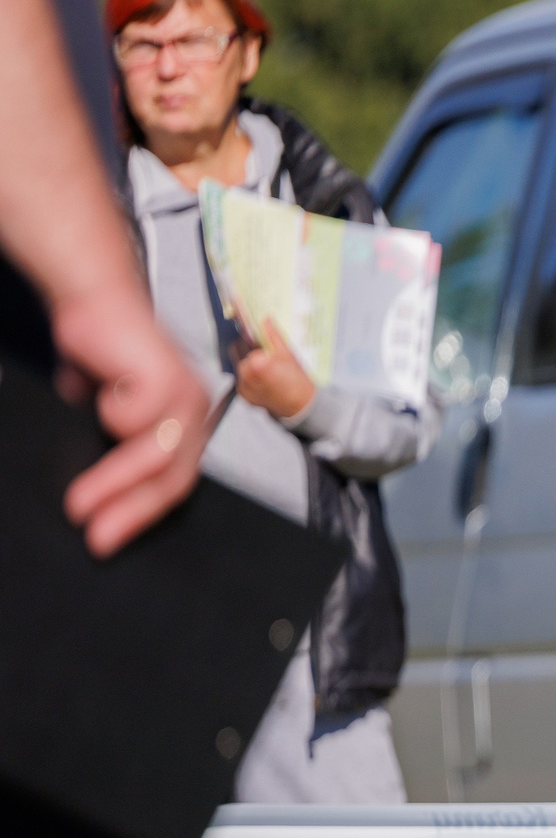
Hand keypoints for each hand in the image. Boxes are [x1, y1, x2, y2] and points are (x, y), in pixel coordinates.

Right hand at [54, 283, 212, 557]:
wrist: (93, 297)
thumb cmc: (102, 348)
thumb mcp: (104, 405)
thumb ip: (107, 441)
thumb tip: (94, 487)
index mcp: (185, 422)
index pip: (174, 482)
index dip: (141, 515)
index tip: (107, 540)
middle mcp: (193, 411)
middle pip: (172, 477)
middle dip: (131, 511)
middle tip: (97, 536)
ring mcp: (184, 393)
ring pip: (157, 455)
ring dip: (115, 482)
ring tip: (80, 503)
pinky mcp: (165, 374)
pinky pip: (137, 416)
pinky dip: (113, 416)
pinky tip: (98, 401)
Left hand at [234, 315, 315, 420]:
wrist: (300, 406)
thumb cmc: (297, 379)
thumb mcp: (288, 354)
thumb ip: (273, 336)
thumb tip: (265, 319)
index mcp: (256, 361)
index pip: (243, 338)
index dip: (242, 324)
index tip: (236, 308)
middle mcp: (246, 373)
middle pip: (238, 350)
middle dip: (247, 348)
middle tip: (263, 351)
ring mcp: (243, 385)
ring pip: (239, 364)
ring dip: (247, 361)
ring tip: (265, 367)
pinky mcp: (243, 394)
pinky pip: (241, 378)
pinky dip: (248, 376)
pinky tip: (263, 378)